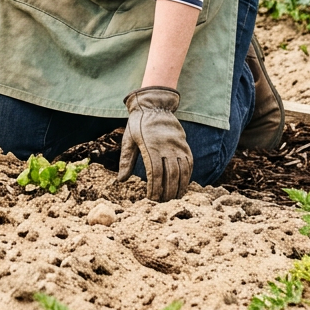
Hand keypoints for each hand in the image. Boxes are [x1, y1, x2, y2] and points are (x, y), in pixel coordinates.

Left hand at [117, 86, 192, 201]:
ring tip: (173, 199)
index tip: (151, 199)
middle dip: (166, 192)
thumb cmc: (138, 124)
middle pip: (170, 175)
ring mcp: (178, 146)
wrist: (154, 106)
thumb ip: (126, 160)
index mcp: (151, 147)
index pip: (155, 174)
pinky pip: (189, 164)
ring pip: (182, 171)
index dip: (154, 189)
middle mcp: (167, 147)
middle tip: (162, 203)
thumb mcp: (129, 139)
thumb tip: (121, 180)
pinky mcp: (185, 145)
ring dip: (178, 187)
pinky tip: (183, 185)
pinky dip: (187, 176)